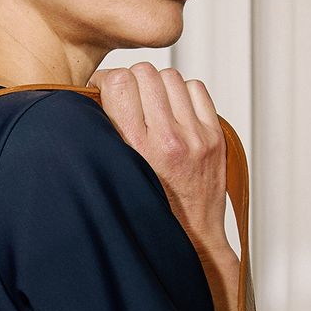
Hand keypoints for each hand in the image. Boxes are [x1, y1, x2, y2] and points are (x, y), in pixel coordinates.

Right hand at [86, 62, 229, 257]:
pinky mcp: (214, 135)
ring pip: (170, 77)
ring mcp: (195, 135)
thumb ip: (107, 135)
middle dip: (132, 80)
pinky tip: (174, 110)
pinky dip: (183, 93)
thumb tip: (96, 95)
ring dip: (157, 85)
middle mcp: (168, 138)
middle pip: (144, 73)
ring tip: (152, 104)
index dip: (107, 80)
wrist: (193, 237)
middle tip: (128, 98)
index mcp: (136, 148)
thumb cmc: (150, 209)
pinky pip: (196, 88)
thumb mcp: (118, 174)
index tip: (105, 91)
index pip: (119, 83)